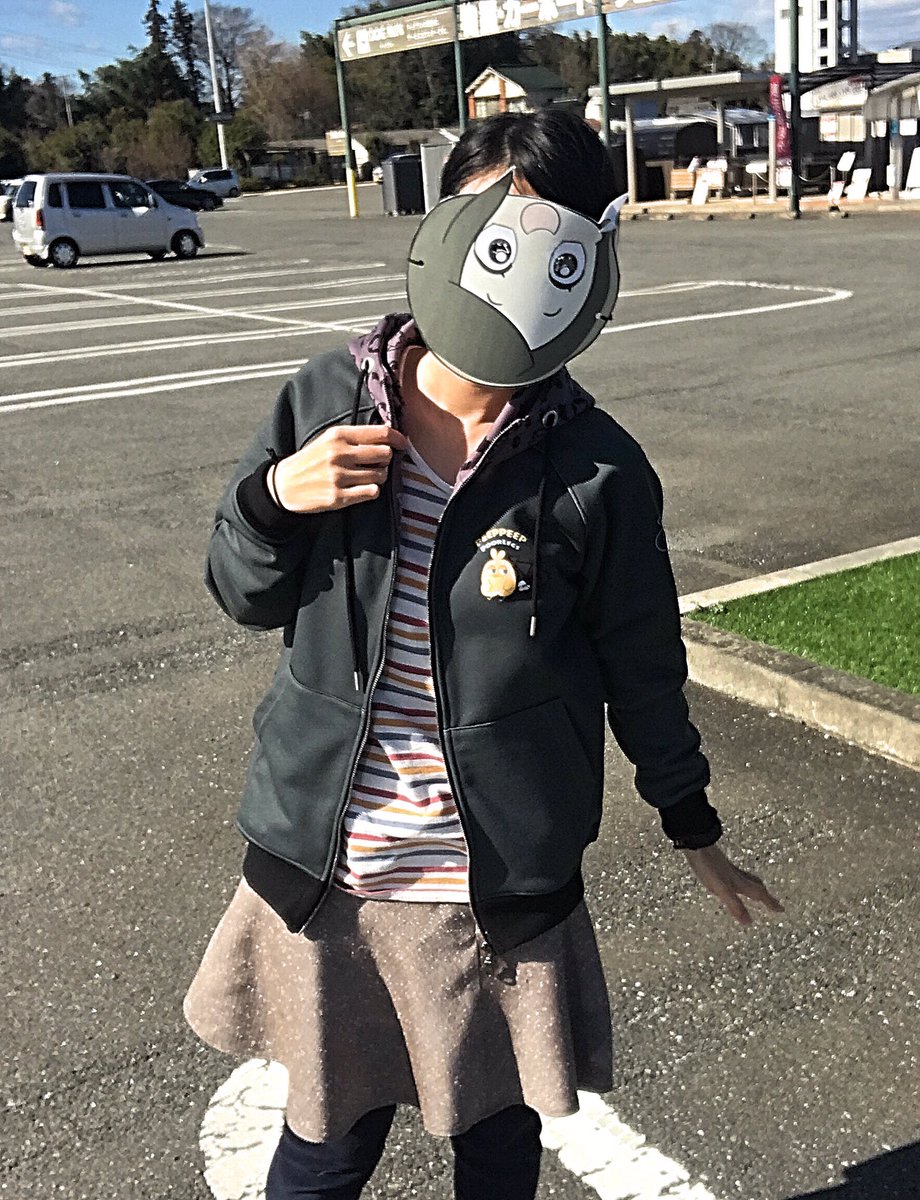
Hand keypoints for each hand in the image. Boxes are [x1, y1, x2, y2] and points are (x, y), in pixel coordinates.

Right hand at [273, 425, 407, 513]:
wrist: (284, 485)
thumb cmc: (311, 461)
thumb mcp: (328, 440)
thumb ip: (356, 437)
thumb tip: (389, 435)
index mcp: (338, 436)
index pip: (380, 433)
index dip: (397, 438)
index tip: (403, 443)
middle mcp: (339, 454)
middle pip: (384, 454)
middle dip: (386, 459)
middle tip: (378, 462)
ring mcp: (339, 476)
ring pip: (380, 475)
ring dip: (378, 476)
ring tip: (366, 476)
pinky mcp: (338, 496)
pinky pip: (372, 492)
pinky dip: (371, 491)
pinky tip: (361, 488)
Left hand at [681, 844, 783, 926]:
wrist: (696, 843)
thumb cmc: (708, 865)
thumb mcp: (721, 889)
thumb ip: (734, 904)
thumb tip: (749, 922)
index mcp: (739, 881)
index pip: (759, 893)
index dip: (770, 902)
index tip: (781, 910)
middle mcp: (736, 874)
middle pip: (755, 884)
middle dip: (764, 894)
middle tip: (772, 902)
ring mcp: (726, 868)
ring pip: (746, 878)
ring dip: (753, 886)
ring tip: (755, 892)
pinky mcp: (716, 863)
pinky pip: (734, 874)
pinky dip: (738, 880)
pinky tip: (728, 881)